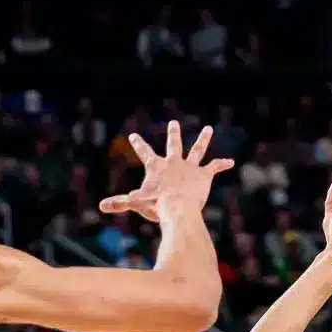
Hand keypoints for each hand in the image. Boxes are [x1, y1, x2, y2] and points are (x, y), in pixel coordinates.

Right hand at [97, 122, 232, 223]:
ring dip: (204, 138)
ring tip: (208, 128)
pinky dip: (222, 164)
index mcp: (156, 167)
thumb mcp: (137, 203)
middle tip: (174, 123)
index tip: (134, 135)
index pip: (144, 152)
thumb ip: (120, 203)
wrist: (178, 208)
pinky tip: (231, 162)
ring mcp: (190, 167)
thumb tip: (101, 206)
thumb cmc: (157, 206)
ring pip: (198, 149)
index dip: (138, 143)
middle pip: (174, 144)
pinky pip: (214, 167)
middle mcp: (174, 162)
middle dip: (173, 133)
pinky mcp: (203, 175)